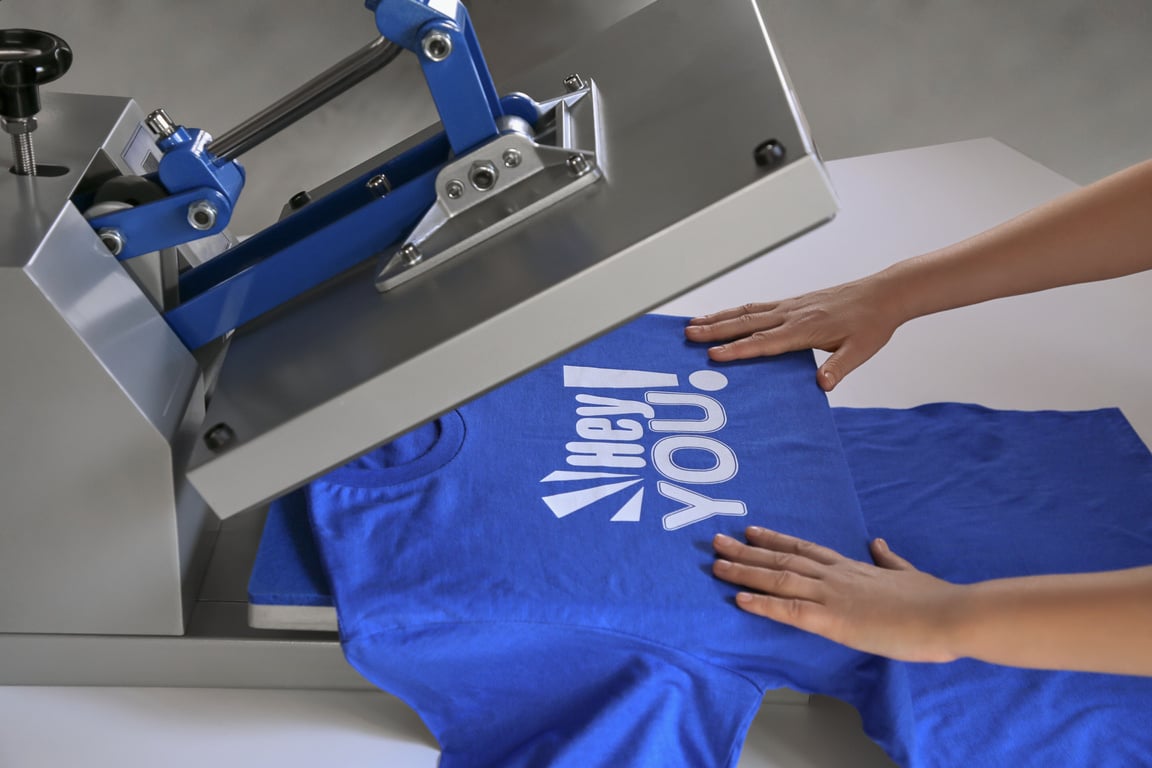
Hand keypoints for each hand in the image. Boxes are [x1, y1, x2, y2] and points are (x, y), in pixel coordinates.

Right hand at [684, 274, 906, 390]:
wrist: (884, 295)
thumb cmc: (872, 324)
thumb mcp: (860, 351)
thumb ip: (838, 367)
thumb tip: (822, 385)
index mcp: (805, 329)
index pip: (764, 341)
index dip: (737, 349)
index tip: (713, 355)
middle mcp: (792, 314)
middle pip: (746, 322)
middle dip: (714, 329)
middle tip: (687, 335)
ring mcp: (790, 306)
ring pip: (746, 311)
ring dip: (718, 317)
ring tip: (693, 322)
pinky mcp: (792, 303)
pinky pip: (757, 306)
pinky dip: (735, 310)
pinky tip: (724, 315)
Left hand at [712, 527, 965, 662]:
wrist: (950, 614)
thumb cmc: (935, 599)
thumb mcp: (908, 572)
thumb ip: (889, 560)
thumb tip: (879, 544)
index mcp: (852, 567)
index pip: (804, 550)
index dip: (775, 541)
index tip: (751, 531)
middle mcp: (836, 576)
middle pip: (782, 560)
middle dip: (746, 551)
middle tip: (716, 541)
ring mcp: (834, 596)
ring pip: (779, 580)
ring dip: (745, 572)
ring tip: (716, 565)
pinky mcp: (836, 621)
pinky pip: (791, 611)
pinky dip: (763, 605)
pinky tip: (740, 601)